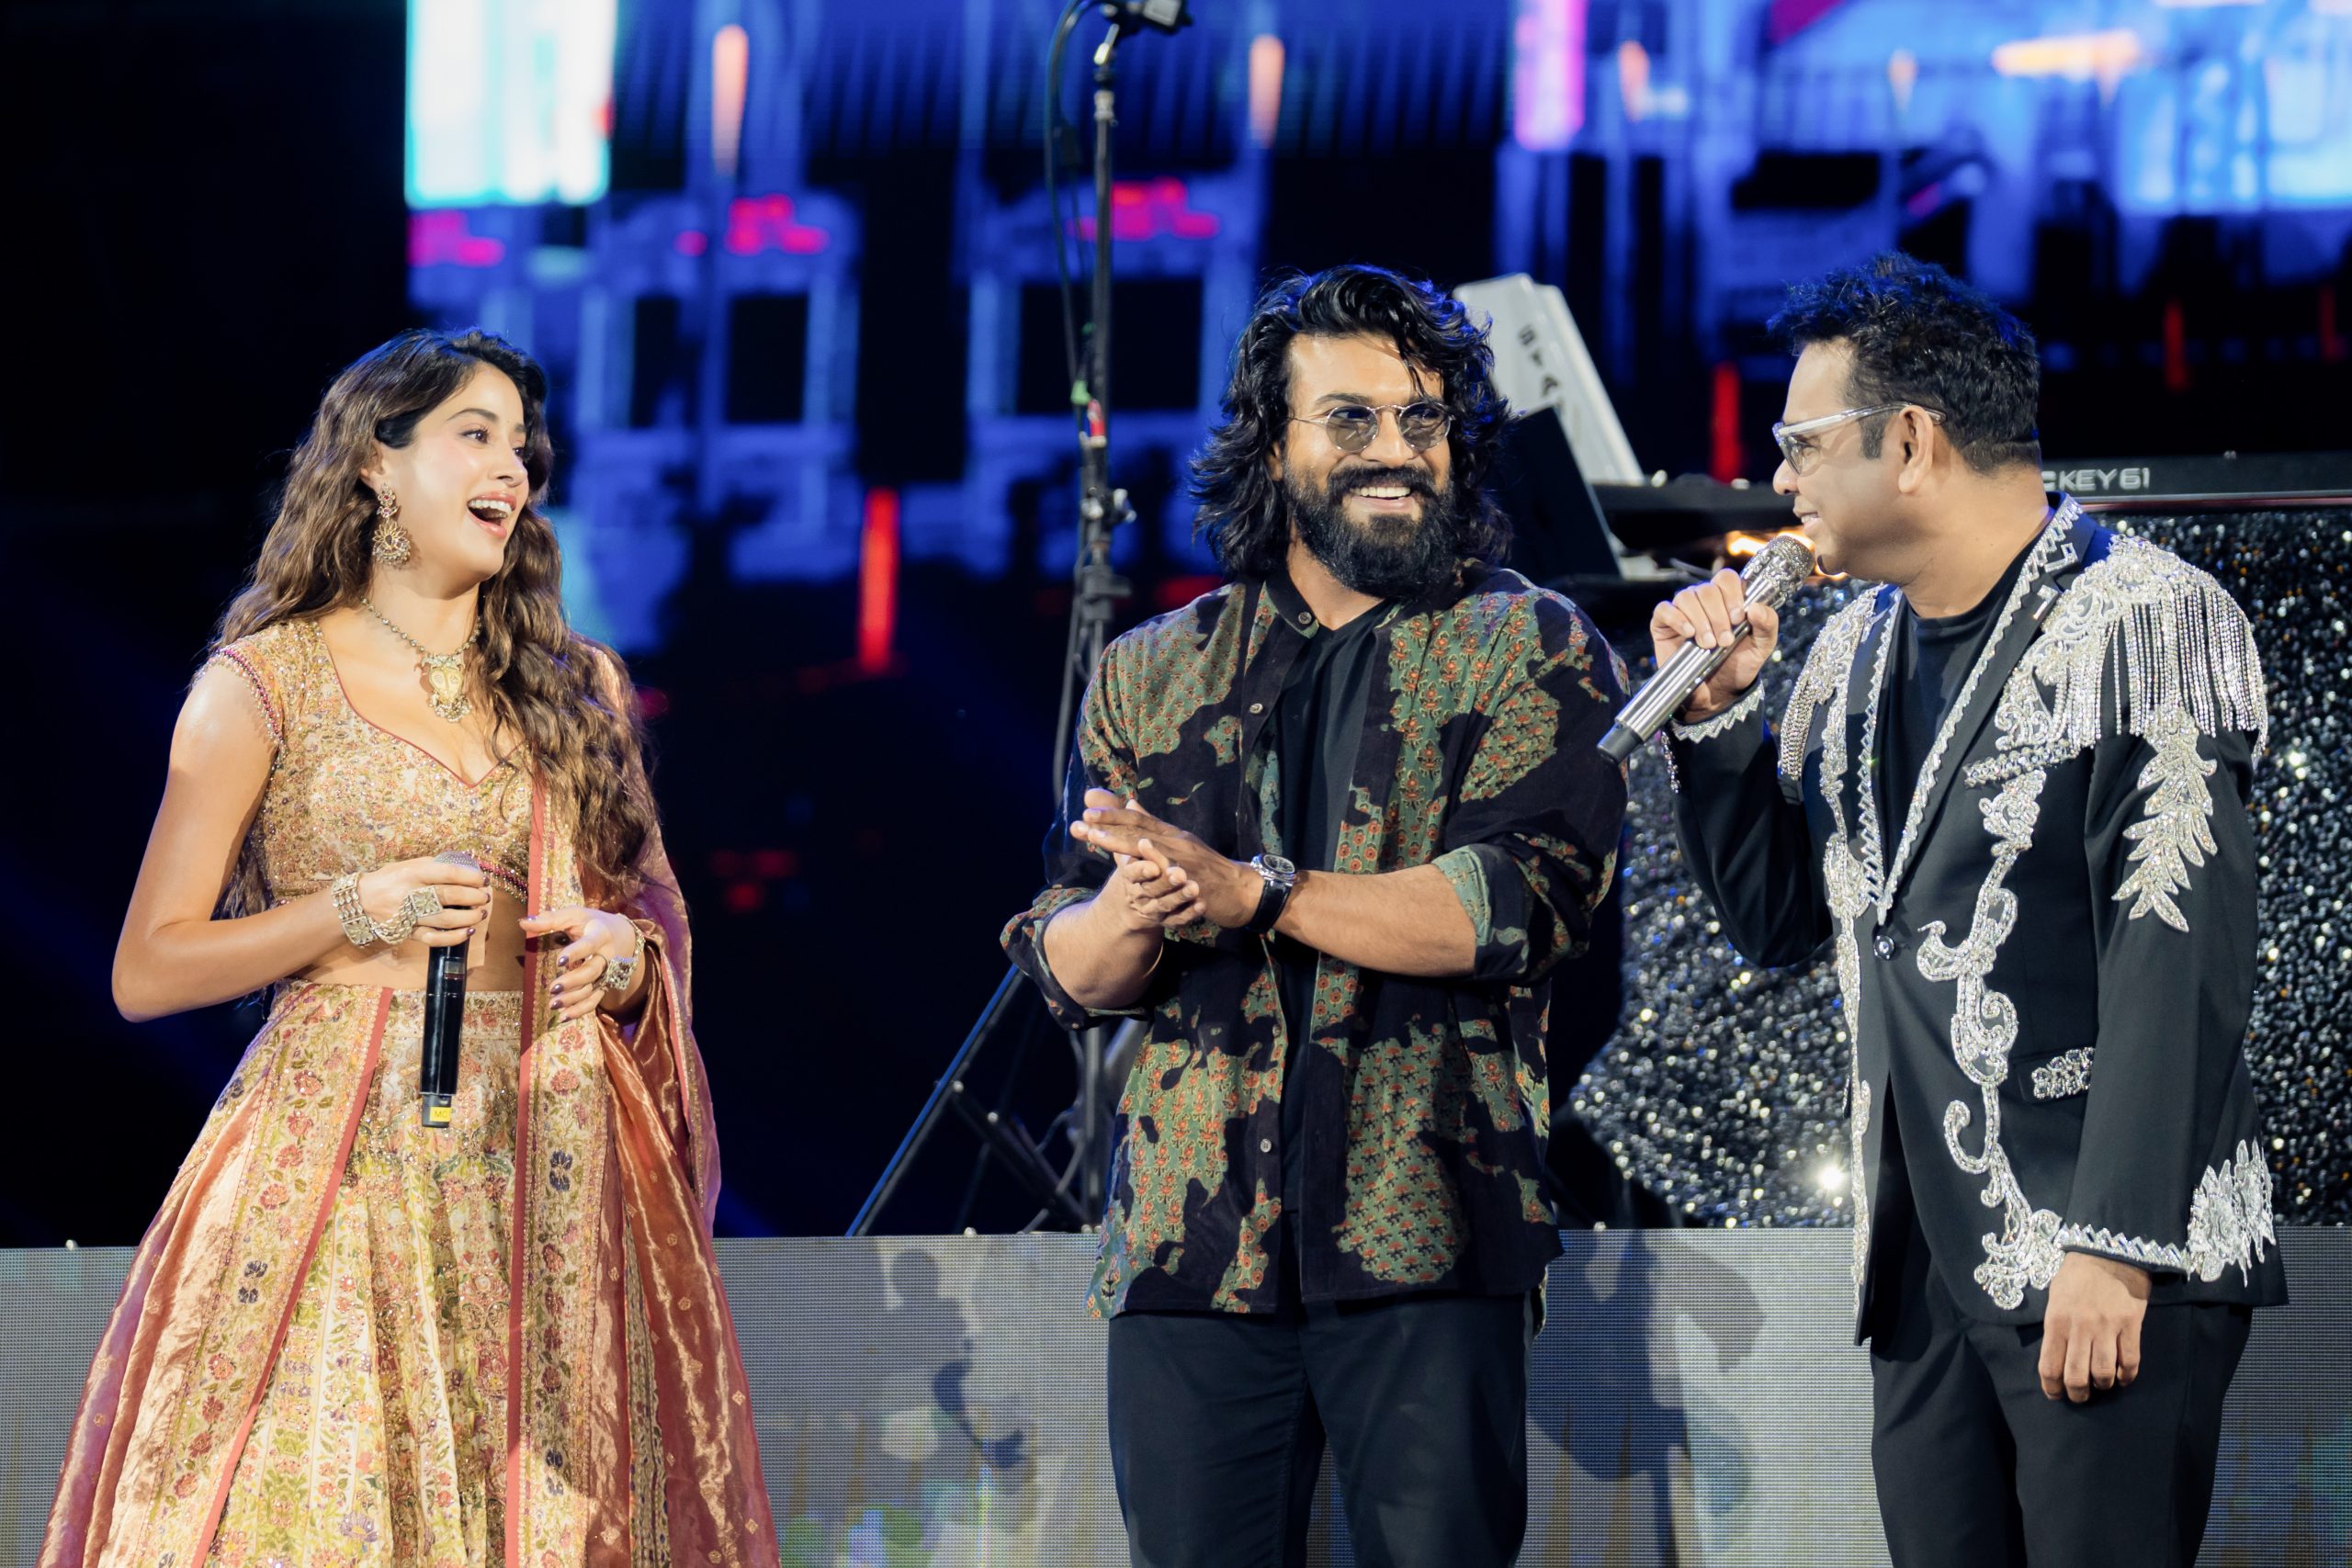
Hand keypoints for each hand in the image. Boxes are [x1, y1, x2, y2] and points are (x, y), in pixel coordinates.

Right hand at [355, 856, 491, 946]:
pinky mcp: (407, 933)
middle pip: (448, 896)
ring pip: (444, 919)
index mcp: (412, 873)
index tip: (482, 879)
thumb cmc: (390, 879)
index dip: (469, 876)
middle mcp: (410, 894)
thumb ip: (434, 866)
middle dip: (473, 897)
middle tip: (485, 897)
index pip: (446, 873)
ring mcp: (408, 916)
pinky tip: (467, 932)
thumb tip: (465, 864)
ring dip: (468, 917)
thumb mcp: (408, 866)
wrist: (361, 901)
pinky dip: (453, 937)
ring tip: (481, 913)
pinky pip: (433, 939)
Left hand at [520, 906, 642, 1022]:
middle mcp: (607, 956)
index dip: (576, 953)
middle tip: (553, 988)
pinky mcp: (603, 984)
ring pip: (592, 988)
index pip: (589, 944)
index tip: (560, 961)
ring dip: (573, 999)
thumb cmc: (590, 922)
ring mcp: (606, 972)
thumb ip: (550, 919)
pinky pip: (594, 1000)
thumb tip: (523, 924)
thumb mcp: (574, 915)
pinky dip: (580, 1010)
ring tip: (553, 1005)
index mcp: (600, 935)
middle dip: (573, 981)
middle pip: (592, 971)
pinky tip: (564, 1017)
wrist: (621, 934)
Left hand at [1070, 790, 1256, 927]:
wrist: (1239, 890)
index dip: (1111, 815)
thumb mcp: (1178, 843)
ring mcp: (1185, 860)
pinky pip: (1174, 868)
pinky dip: (1159, 858)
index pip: (1136, 821)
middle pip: (1137, 830)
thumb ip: (1153, 825)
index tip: (1085, 811)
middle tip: (1083, 821)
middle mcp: (1177, 842)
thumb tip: (1130, 803)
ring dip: (1122, 841)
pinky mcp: (1194, 879)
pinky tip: (1144, 849)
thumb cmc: (1205, 868)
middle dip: (1108, 825)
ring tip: (1097, 837)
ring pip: (1150, 846)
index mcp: (1171, 835)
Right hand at [1105, 838, 1205, 933]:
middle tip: (1180, 873)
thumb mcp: (1131, 853)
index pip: (1131, 873)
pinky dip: (1190, 913)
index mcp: (1129, 876)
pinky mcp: (1167, 919)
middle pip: (1151, 889)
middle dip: (1165, 882)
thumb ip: (1132, 833)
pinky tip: (1202, 904)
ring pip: (1165, 905)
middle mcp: (1139, 894)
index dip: (1141, 870)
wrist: (1135, 903)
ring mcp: (1153, 909)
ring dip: (1180, 897)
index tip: (1153, 866)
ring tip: (1194, 887)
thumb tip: (1130, 804)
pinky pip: (1178, 919)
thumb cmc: (1136, 869)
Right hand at [1648, 568, 1779, 722]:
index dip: (1732, 594)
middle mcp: (1704, 600)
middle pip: (1707, 589)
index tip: (1738, 618)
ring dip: (1700, 620)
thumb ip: (1767, 624)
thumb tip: (1756, 607)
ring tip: (1708, 644)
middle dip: (1718, 616)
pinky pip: (1664, 609)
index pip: (1726, 578)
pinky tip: (1689, 633)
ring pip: (1687, 597)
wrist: (1717, 692)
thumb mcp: (1761, 646)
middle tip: (1725, 641)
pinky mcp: (1663, 624)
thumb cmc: (1738, 665)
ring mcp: (1682, 610)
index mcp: (1727, 598)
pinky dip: (1677, 619)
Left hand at [2039, 1252, 2150, 1402]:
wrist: (2109, 1253)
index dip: (2051, 1387)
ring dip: (2103, 1386)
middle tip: (2080, 1397)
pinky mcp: (2131, 1326)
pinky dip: (2127, 1375)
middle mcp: (2080, 1328)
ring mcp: (2107, 1328)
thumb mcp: (2055, 1296)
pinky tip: (2123, 1377)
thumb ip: (2056, 1325)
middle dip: (2077, 1394)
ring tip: (2102, 1385)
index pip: (2049, 1365)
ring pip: (2103, 1374)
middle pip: (2076, 1376)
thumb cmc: (2077, 1274)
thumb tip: (2057, 1354)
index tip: (2055, 1395)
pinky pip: (2130, 1362)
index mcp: (2056, 1321)